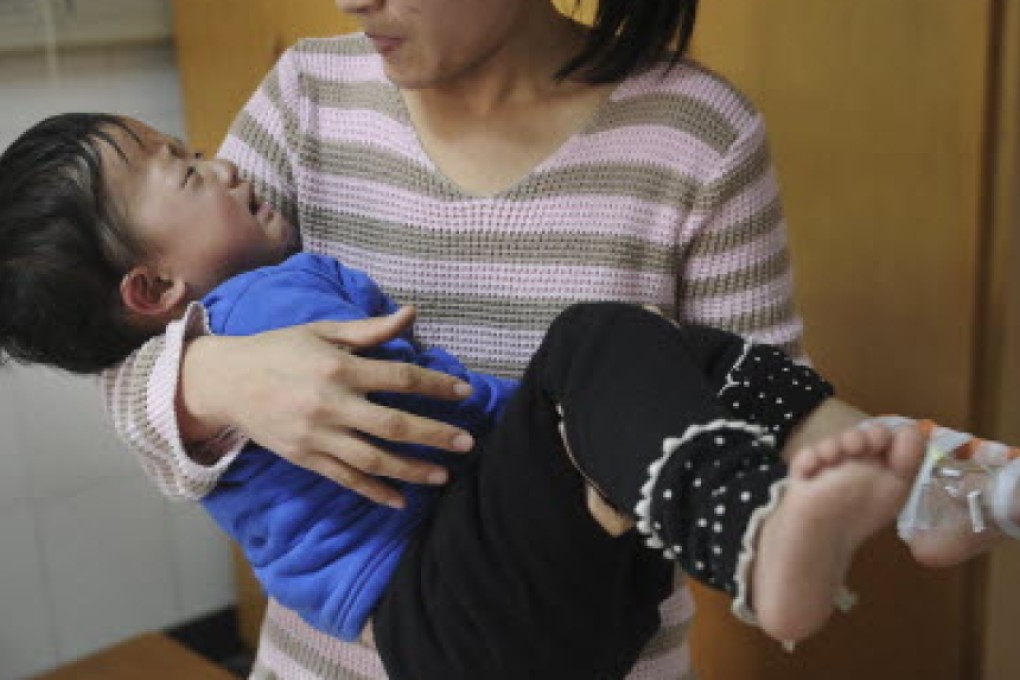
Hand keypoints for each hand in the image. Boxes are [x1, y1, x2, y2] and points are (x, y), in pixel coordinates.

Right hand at [180, 307, 474, 507]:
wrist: (226, 382)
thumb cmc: (279, 349)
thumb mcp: (322, 331)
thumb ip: (369, 330)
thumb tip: (411, 314)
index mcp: (339, 369)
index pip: (401, 377)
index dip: (436, 384)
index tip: (466, 391)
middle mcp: (331, 406)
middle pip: (394, 424)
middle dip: (435, 434)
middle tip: (468, 442)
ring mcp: (318, 436)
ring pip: (374, 459)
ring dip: (412, 470)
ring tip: (443, 476)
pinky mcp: (305, 458)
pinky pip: (345, 479)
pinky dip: (373, 492)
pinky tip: (399, 501)